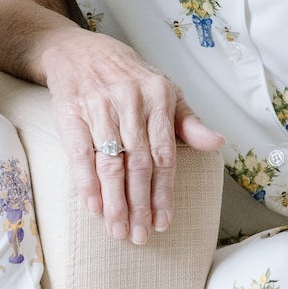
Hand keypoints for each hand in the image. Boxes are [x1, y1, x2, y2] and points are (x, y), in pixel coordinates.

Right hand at [41, 31, 221, 242]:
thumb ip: (188, 122)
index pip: (164, 155)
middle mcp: (130, 101)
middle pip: (137, 164)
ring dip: (114, 202)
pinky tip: (93, 207)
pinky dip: (86, 183)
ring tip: (118, 230)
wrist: (79, 52)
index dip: (163, 193)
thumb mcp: (164, 91)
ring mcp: (99, 106)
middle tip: (139, 236)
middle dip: (139, 205)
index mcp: (158, 96)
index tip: (162, 222)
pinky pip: (80, 154)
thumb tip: (216, 143)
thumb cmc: (128, 78)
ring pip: (110, 163)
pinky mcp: (71, 112)